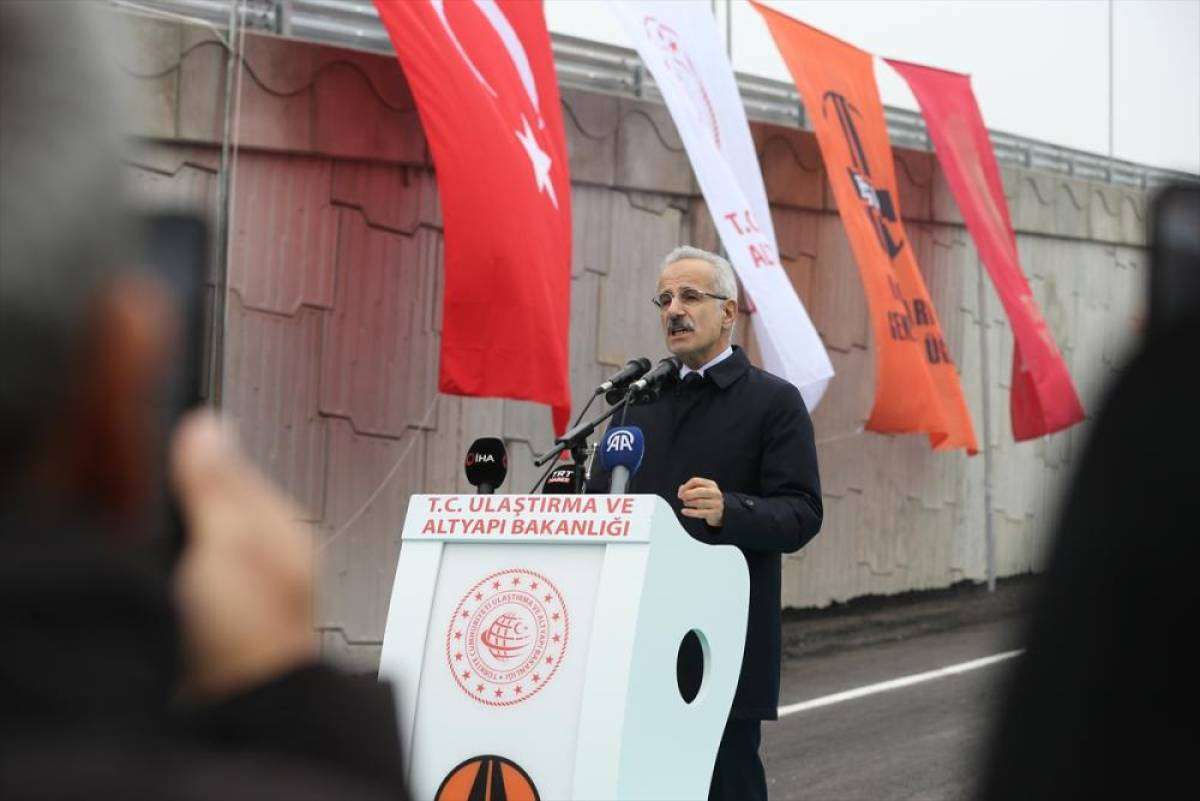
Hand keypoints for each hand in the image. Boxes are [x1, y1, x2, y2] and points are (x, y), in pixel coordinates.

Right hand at [170, 411, 316, 701]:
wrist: (245, 707)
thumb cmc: (251, 632)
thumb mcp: (230, 543)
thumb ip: (218, 485)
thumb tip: (208, 426)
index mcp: (281, 521)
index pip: (234, 461)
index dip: (194, 450)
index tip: (162, 442)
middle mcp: (268, 546)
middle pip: (216, 495)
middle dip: (185, 491)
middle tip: (157, 493)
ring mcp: (244, 580)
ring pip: (202, 530)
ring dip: (179, 530)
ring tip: (162, 536)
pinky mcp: (218, 609)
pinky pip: (190, 567)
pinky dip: (172, 566)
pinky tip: (161, 575)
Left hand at [678, 476, 723, 526]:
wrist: (719, 512)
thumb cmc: (706, 500)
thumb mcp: (699, 492)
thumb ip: (689, 489)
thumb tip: (681, 490)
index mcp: (711, 484)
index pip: (696, 481)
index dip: (686, 486)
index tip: (680, 493)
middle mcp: (715, 492)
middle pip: (699, 491)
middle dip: (688, 494)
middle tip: (682, 498)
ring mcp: (717, 503)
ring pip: (699, 502)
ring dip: (689, 503)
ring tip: (685, 503)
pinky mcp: (715, 513)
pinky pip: (700, 513)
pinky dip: (690, 512)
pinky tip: (683, 511)